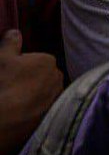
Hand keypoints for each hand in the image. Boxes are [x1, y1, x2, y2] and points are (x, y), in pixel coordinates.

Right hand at [0, 30, 62, 154]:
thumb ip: (10, 42)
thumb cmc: (2, 84)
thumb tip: (15, 32)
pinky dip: (32, 109)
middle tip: (8, 87)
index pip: (34, 60)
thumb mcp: (2, 57)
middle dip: (27, 80)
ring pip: (42, 92)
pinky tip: (18, 113)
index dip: (19, 66)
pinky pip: (41, 108)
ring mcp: (55, 98)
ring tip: (12, 101)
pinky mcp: (50, 116)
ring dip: (30, 95)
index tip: (7, 74)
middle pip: (40, 76)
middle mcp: (57, 78)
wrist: (2, 122)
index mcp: (48, 61)